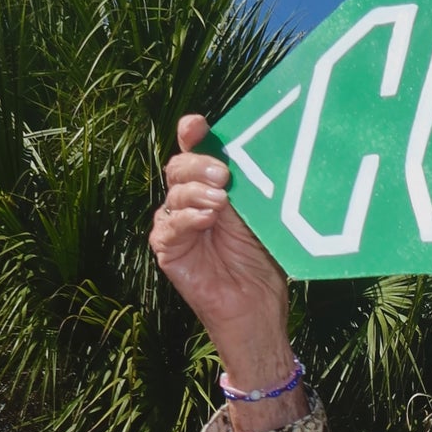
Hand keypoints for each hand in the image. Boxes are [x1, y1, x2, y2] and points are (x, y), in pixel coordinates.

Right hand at [150, 115, 295, 395]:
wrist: (257, 306)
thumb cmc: (263, 260)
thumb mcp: (260, 214)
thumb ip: (250, 185)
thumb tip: (256, 151)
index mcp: (213, 186)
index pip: (196, 151)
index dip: (192, 134)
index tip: (196, 125)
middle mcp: (191, 200)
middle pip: (180, 167)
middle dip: (199, 164)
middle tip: (224, 175)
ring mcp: (176, 223)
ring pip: (174, 192)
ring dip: (196, 192)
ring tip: (221, 202)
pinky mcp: (167, 248)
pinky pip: (168, 225)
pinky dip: (186, 218)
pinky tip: (205, 218)